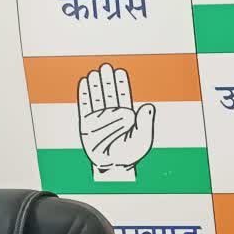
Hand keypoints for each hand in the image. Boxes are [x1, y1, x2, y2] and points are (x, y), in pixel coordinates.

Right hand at [79, 64, 154, 181]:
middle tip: (105, 67)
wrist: (114, 166)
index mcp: (125, 116)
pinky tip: (84, 83)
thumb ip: (145, 123)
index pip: (123, 97)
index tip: (119, 72)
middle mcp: (111, 115)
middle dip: (107, 81)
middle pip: (109, 94)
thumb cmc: (129, 154)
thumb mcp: (142, 139)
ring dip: (95, 85)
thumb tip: (149, 107)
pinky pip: (84, 107)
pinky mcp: (86, 124)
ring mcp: (98, 118)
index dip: (121, 84)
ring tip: (94, 73)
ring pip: (97, 98)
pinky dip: (84, 95)